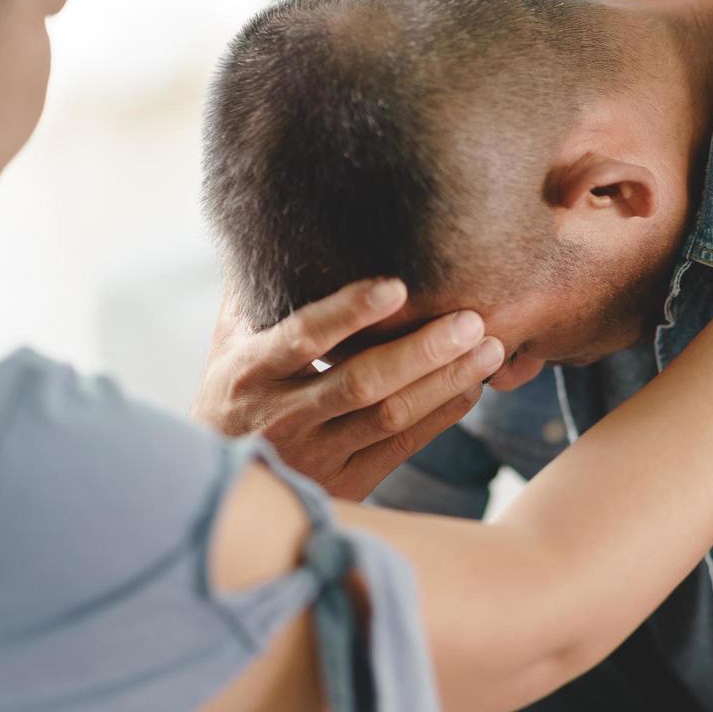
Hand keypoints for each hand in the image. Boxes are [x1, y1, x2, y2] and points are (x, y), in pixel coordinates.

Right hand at [192, 278, 505, 499]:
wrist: (223, 488)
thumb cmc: (231, 397)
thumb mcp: (228, 345)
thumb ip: (253, 292)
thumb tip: (272, 223)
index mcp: (249, 373)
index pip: (303, 337)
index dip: (349, 312)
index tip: (396, 286)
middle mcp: (281, 417)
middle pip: (360, 382)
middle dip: (422, 351)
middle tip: (470, 320)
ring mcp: (315, 456)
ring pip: (389, 417)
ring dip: (445, 381)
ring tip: (489, 348)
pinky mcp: (345, 485)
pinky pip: (402, 446)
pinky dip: (442, 414)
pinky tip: (472, 385)